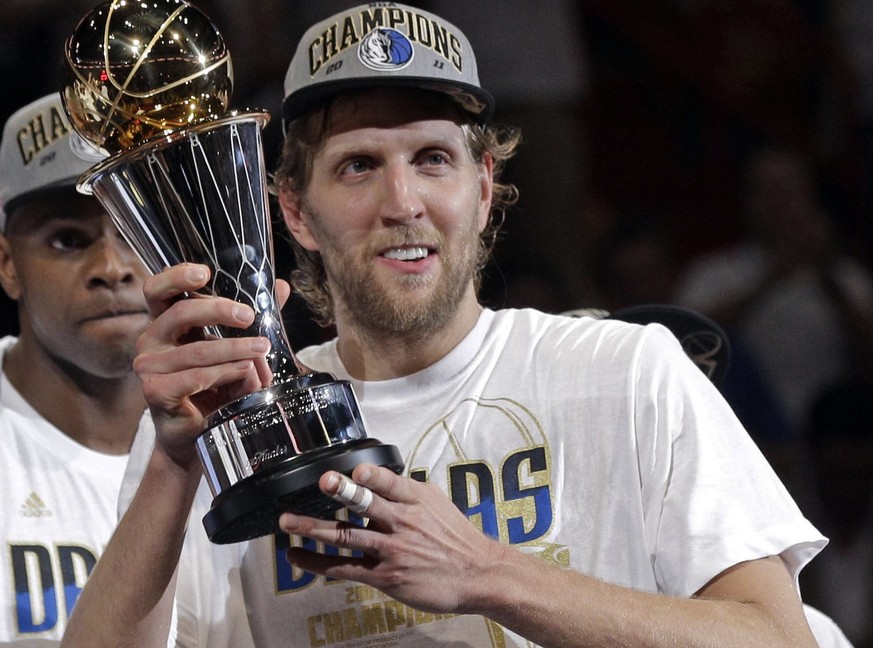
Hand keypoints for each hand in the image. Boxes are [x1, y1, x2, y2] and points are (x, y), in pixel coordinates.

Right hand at [133, 263, 278, 467]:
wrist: (198, 435)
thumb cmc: (215, 386)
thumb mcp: (236, 347)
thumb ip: (251, 317)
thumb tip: (283, 286)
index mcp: (166, 322)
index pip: (159, 289)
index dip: (177, 276)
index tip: (204, 273)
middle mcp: (151, 340)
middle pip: (180, 312)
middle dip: (219, 310)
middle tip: (248, 316)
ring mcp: (149, 367)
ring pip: (197, 350)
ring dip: (234, 349)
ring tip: (261, 349)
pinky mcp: (154, 392)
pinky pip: (194, 377)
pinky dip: (224, 373)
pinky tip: (244, 372)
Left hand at [279, 463, 507, 614]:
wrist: (477, 574)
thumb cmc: (456, 537)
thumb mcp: (437, 503)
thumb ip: (406, 490)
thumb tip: (380, 478)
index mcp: (416, 500)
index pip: (391, 483)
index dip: (373, 477)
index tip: (355, 471)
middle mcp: (402, 523)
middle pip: (367, 506)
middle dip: (343, 493)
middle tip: (323, 482)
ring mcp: (392, 551)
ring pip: (347, 537)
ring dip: (313, 529)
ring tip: (286, 522)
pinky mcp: (385, 576)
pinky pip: (345, 568)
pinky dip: (318, 564)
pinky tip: (297, 557)